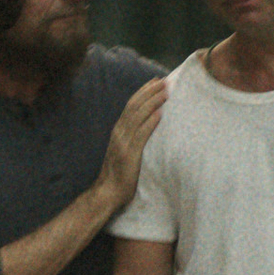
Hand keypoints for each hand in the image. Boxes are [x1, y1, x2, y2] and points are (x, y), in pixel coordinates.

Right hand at [97, 76, 168, 202]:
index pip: (131, 105)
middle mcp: (119, 133)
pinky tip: (160, 114)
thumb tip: (148, 124)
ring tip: (166, 92)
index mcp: (118, 130)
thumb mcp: (124, 150)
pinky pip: (141, 135)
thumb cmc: (119, 173)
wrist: (107, 193)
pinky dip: (150, 123)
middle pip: (134, 106)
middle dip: (150, 92)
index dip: (143, 91)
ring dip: (152, 102)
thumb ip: (133, 137)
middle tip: (165, 81)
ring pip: (137, 116)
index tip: (156, 81)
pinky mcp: (129, 155)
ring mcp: (123, 143)